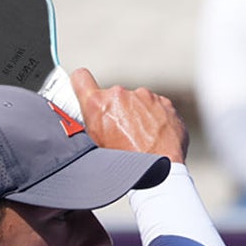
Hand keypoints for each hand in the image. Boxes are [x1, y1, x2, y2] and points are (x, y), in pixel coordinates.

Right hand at [68, 67, 186, 164]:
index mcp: (98, 104)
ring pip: (135, 102)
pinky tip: (153, 136)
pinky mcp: (164, 103)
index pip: (80, 78)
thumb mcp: (95, 146)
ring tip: (139, 138)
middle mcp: (121, 95)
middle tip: (119, 132)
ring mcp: (145, 97)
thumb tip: (86, 121)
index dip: (81, 84)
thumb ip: (90, 125)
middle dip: (115, 110)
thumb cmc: (127, 161)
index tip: (84, 88)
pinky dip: (153, 118)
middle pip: (112, 96)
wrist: (161, 167)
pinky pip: (155, 107)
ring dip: (136, 114)